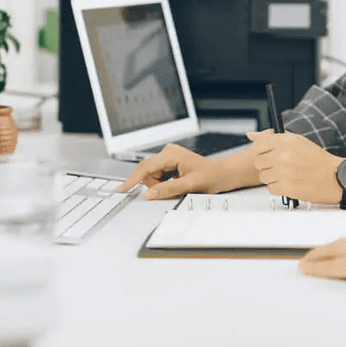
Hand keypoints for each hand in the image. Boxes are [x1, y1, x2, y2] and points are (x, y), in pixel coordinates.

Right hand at [116, 143, 255, 199]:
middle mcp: (168, 153)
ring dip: (159, 185)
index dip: (132, 180)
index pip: (145, 167)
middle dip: (154, 185)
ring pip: (152, 176)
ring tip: (178, 186)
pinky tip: (176, 184)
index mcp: (171, 154)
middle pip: (147, 172)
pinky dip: (163, 184)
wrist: (223, 174)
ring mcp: (168, 158)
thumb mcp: (190, 185)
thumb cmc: (212, 176)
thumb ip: (168, 189)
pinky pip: (158, 177)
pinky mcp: (170, 164)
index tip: (122, 189)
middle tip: (173, 189)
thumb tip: (150, 194)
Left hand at [246, 129, 341, 205]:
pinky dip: (278, 187)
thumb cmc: (318, 160)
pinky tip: (289, 183)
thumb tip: (251, 136)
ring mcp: (284, 172)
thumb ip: (272, 138)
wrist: (334, 177)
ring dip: (272, 177)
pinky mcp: (286, 187)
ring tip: (286, 175)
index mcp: (287, 141)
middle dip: (267, 164)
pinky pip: (271, 188)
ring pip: (263, 176)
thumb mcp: (297, 142)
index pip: (259, 144)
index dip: (262, 150)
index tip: (268, 153)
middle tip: (280, 166)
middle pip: (258, 161)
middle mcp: (284, 155)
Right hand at [299, 238, 345, 288]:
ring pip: (341, 260)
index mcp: (345, 244)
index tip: (300, 266)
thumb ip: (328, 267)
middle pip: (330, 254)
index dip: (309, 259)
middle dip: (319, 262)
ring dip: (331, 267)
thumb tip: (307, 266)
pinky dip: (344, 273)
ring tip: (323, 275)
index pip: (320, 252)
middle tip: (307, 270)